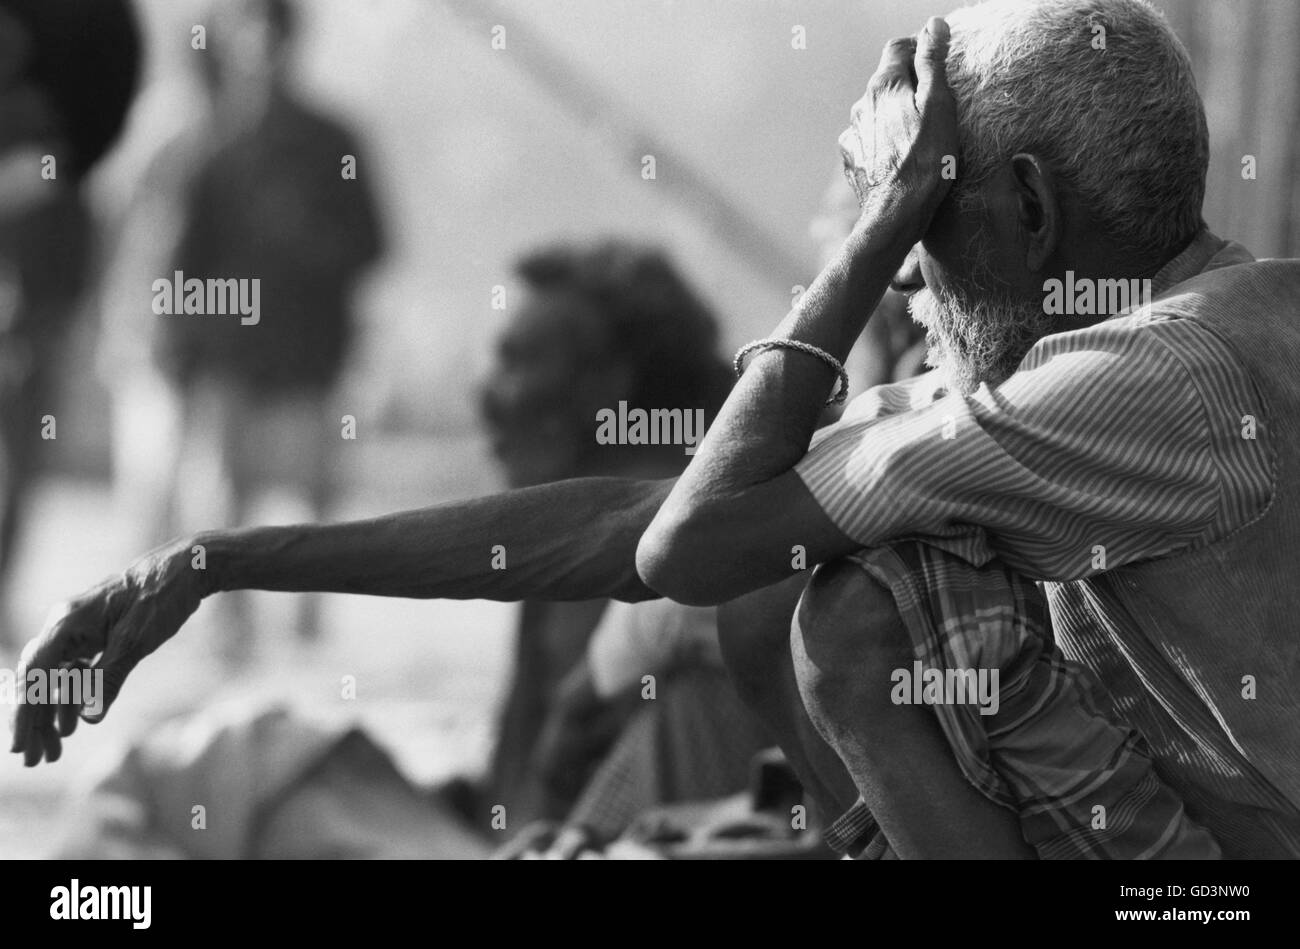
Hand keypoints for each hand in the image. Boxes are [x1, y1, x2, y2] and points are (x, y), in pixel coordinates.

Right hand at [8, 537, 208, 765]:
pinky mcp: (94, 636)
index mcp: (66, 622)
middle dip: (34, 723)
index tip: (20, 748)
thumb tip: (88, 718)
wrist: (186, 568)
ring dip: (52, 715)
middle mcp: (63, 626)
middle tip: (36, 761)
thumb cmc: (161, 596)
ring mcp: (77, 631)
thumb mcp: (136, 640)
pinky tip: (71, 723)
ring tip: (52, 752)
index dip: (24, 714)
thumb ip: (109, 677)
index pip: (33, 676)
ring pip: (54, 679)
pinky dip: (71, 697)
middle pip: (37, 682)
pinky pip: (73, 671)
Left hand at [839, 17, 957, 239]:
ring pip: (877, 111)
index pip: (898, 47)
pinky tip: (900, 155)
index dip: (920, 49)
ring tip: (919, 135)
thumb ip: (933, 62)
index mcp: (884, 86)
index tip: (938, 64)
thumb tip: (933, 25)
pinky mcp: (852, 157)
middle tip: (935, 104)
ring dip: (895, 114)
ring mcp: (853, 132)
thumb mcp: (940, 105)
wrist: (896, 214)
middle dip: (909, 84)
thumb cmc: (927, 161)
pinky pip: (870, 138)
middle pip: (887, 80)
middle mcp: (862, 105)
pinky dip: (884, 139)